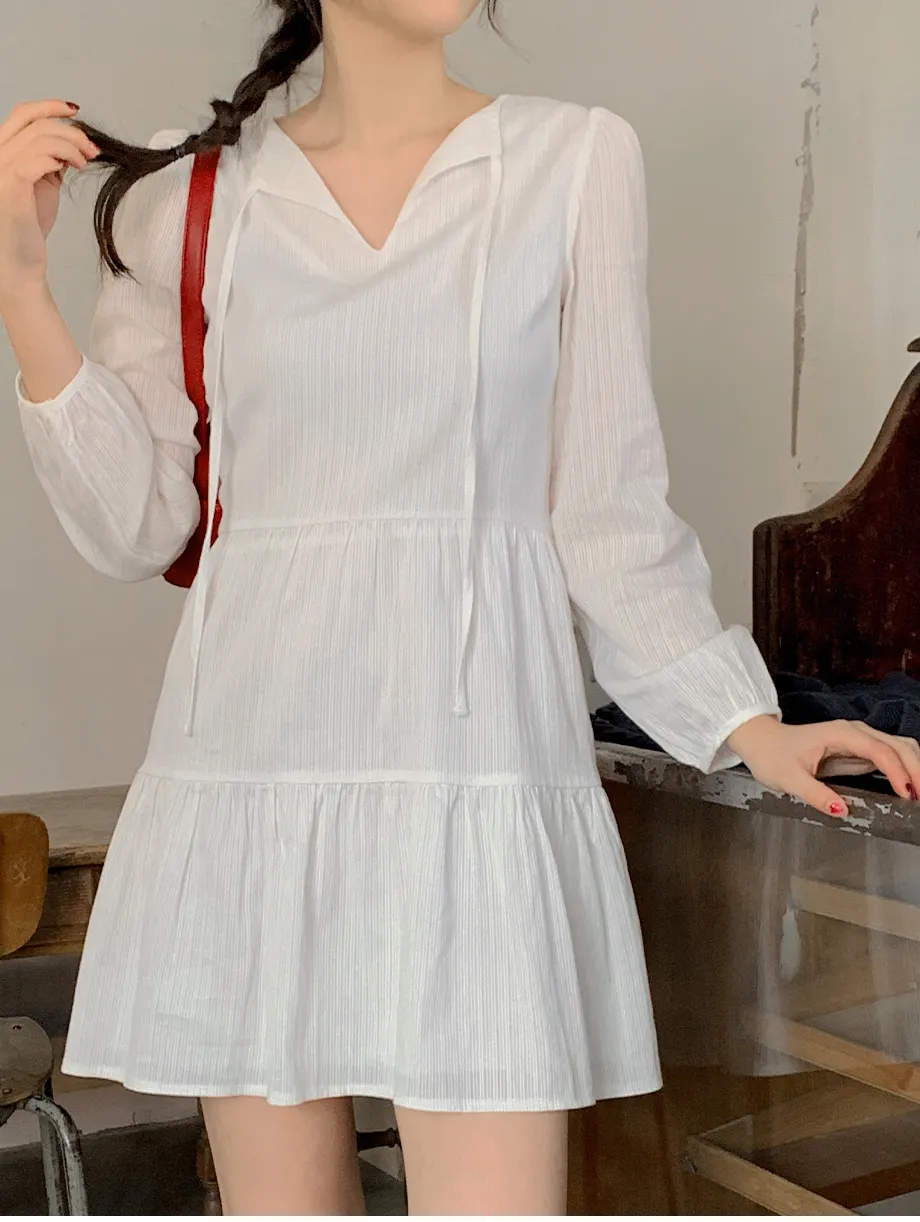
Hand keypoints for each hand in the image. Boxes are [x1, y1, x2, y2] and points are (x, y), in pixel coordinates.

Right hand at [0, 100, 98, 302]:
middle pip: (33, 120)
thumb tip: (70, 144)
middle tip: (91, 149)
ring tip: (86, 162)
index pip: (22, 114)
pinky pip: (38, 157)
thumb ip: (50, 161)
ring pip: (40, 136)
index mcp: (1, 151)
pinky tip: (75, 168)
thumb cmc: (29, 226)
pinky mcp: (9, 186)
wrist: (20, 260)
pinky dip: (62, 157)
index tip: (76, 113)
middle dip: (69, 130)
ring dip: (72, 145)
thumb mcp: (43, 185)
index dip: (49, 106)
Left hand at [727, 714, 919, 817]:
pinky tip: (910, 786)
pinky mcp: (858, 748)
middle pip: (899, 745)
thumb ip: (815, 794)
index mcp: (841, 734)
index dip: (898, 772)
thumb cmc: (772, 755)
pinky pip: (890, 754)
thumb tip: (842, 810)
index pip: (880, 751)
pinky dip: (905, 767)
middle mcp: (854, 732)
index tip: (907, 794)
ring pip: (899, 746)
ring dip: (915, 766)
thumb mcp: (788, 779)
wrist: (760, 741)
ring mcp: (858, 739)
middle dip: (916, 769)